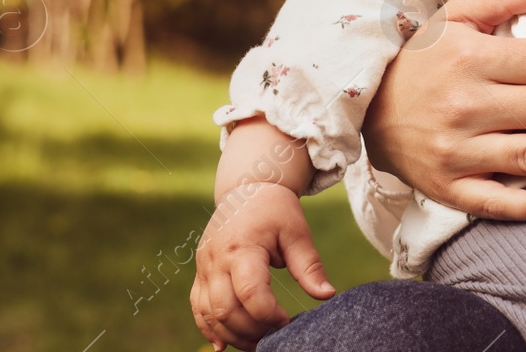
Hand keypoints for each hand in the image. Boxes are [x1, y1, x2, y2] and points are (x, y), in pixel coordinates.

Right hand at [190, 182, 335, 350]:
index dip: (268, 314)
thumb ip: (309, 266)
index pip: (249, 291)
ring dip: (231, 335)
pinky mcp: (200, 273)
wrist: (246, 189)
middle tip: (274, 337)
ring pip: (209, 314)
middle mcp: (216, 260)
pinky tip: (224, 345)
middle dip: (250, 331)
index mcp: (242, 248)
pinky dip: (209, 328)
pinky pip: (198, 308)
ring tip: (257, 343)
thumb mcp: (297, 232)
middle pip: (226, 309)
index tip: (287, 321)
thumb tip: (328, 295)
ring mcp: (204, 268)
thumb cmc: (275, 211)